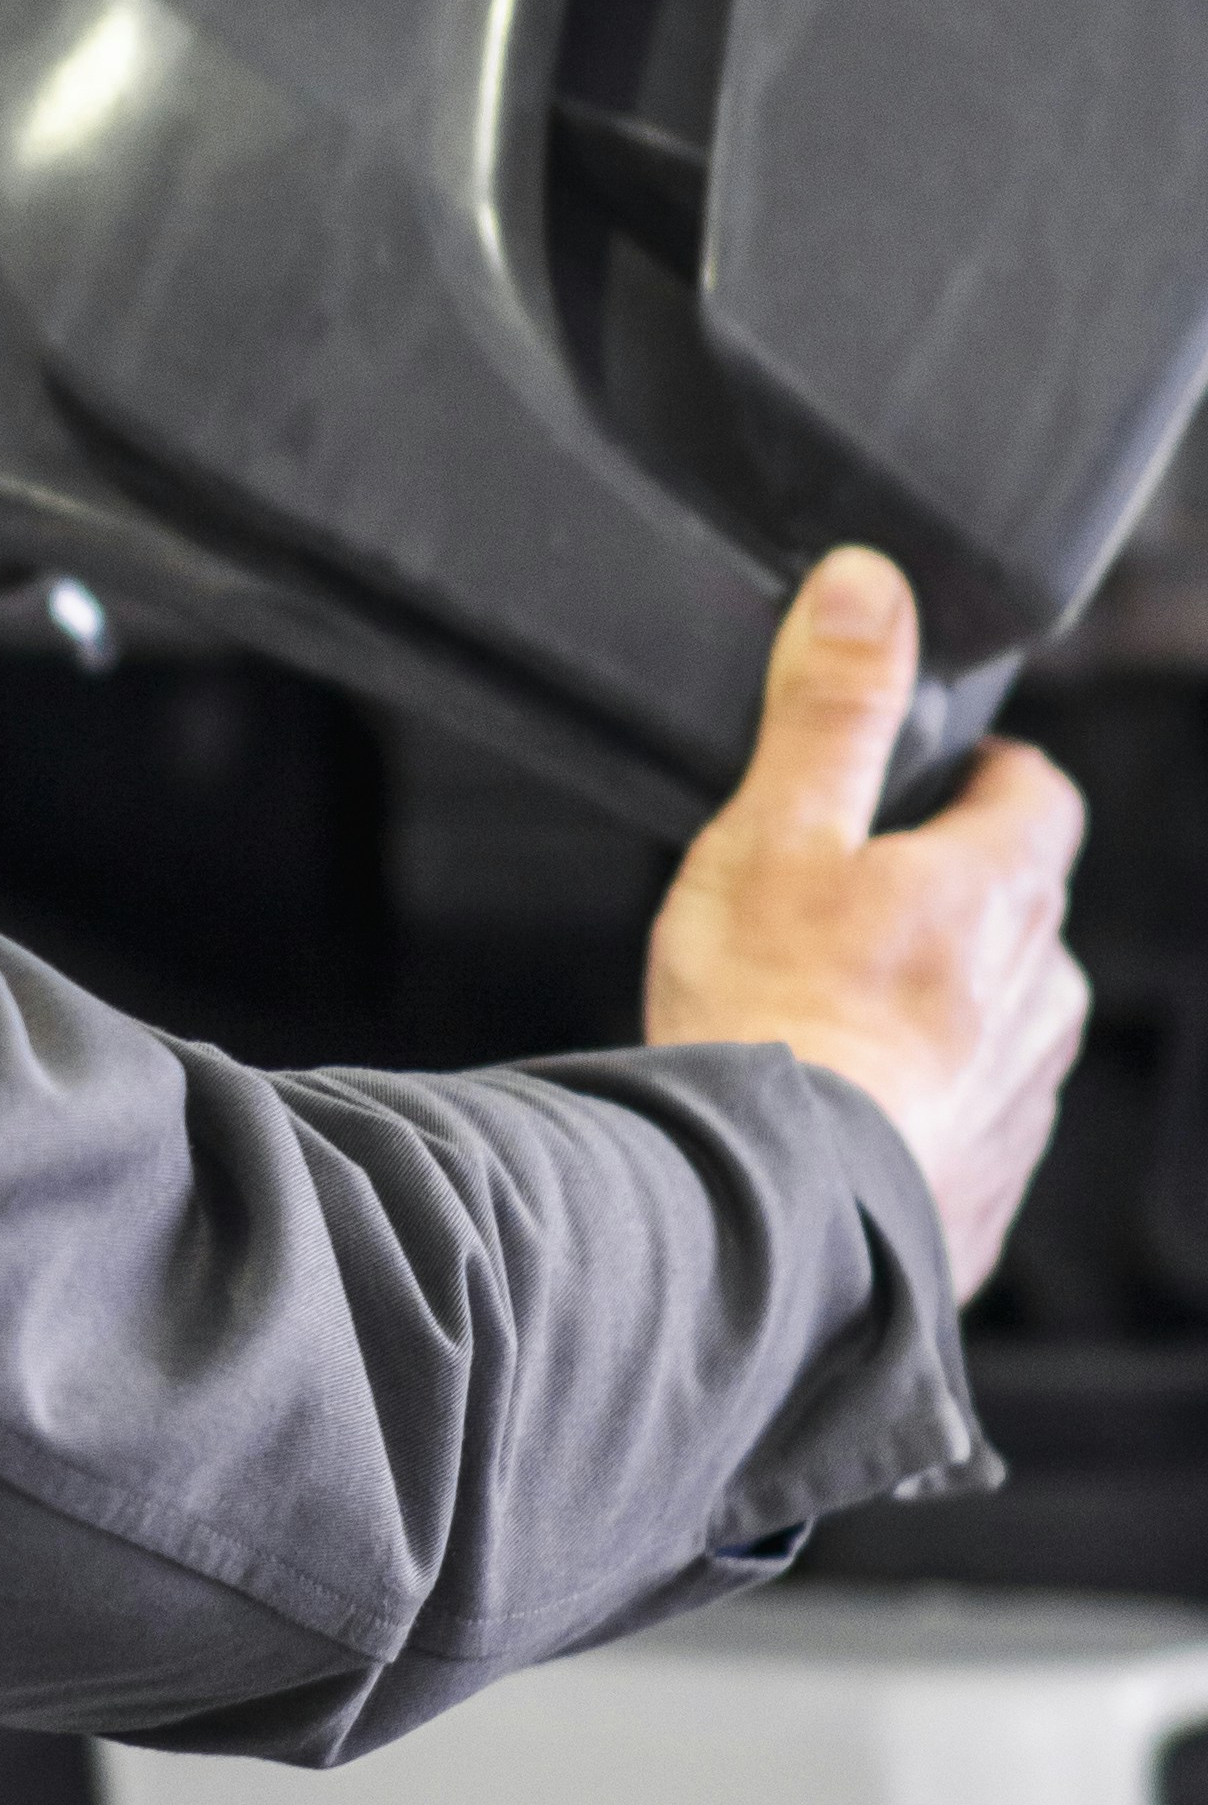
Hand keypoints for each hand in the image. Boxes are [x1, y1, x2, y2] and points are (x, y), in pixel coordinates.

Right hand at [644, 549, 1088, 1301]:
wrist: (764, 1218)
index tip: (925, 783)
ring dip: (940, 1011)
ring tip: (831, 1026)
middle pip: (1020, 909)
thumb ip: (830, 709)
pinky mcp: (987, 1189)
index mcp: (1000, 893)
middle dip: (949, 897)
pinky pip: (969, 1124)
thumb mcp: (776, 832)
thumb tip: (868, 587)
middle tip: (840, 909)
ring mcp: (1023, 1100)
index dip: (983, 776)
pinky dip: (919, 1110)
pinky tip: (838, 1117)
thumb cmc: (768, 1024)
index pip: (1037, 793)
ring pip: (1003, 1020)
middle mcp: (1040, 995)